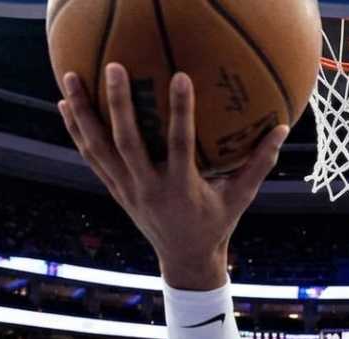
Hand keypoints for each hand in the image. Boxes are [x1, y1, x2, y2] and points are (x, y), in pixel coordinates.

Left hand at [58, 64, 288, 290]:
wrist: (184, 259)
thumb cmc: (216, 224)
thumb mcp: (240, 197)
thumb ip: (259, 163)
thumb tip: (282, 128)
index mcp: (181, 189)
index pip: (180, 146)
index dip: (181, 112)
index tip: (181, 76)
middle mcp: (149, 188)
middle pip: (128, 143)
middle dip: (119, 105)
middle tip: (114, 68)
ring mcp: (127, 189)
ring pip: (100, 148)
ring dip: (84, 113)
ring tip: (70, 78)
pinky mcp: (115, 189)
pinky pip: (91, 157)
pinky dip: (77, 131)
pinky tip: (65, 105)